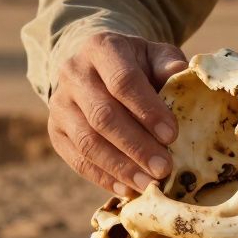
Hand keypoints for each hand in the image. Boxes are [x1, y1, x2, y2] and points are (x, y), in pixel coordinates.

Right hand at [48, 31, 187, 196]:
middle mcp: (73, 73)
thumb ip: (168, 64)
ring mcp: (60, 104)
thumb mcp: (153, 54)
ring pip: (87, 142)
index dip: (147, 110)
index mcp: (101, 48)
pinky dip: (103, 178)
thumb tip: (182, 74)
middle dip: (136, 146)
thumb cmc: (135, 64)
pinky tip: (127, 189)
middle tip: (164, 168)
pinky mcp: (55, 132)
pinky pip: (77, 159)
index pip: (123, 81)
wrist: (94, 67)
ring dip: (120, 167)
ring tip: (149, 184)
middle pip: (103, 116)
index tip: (172, 135)